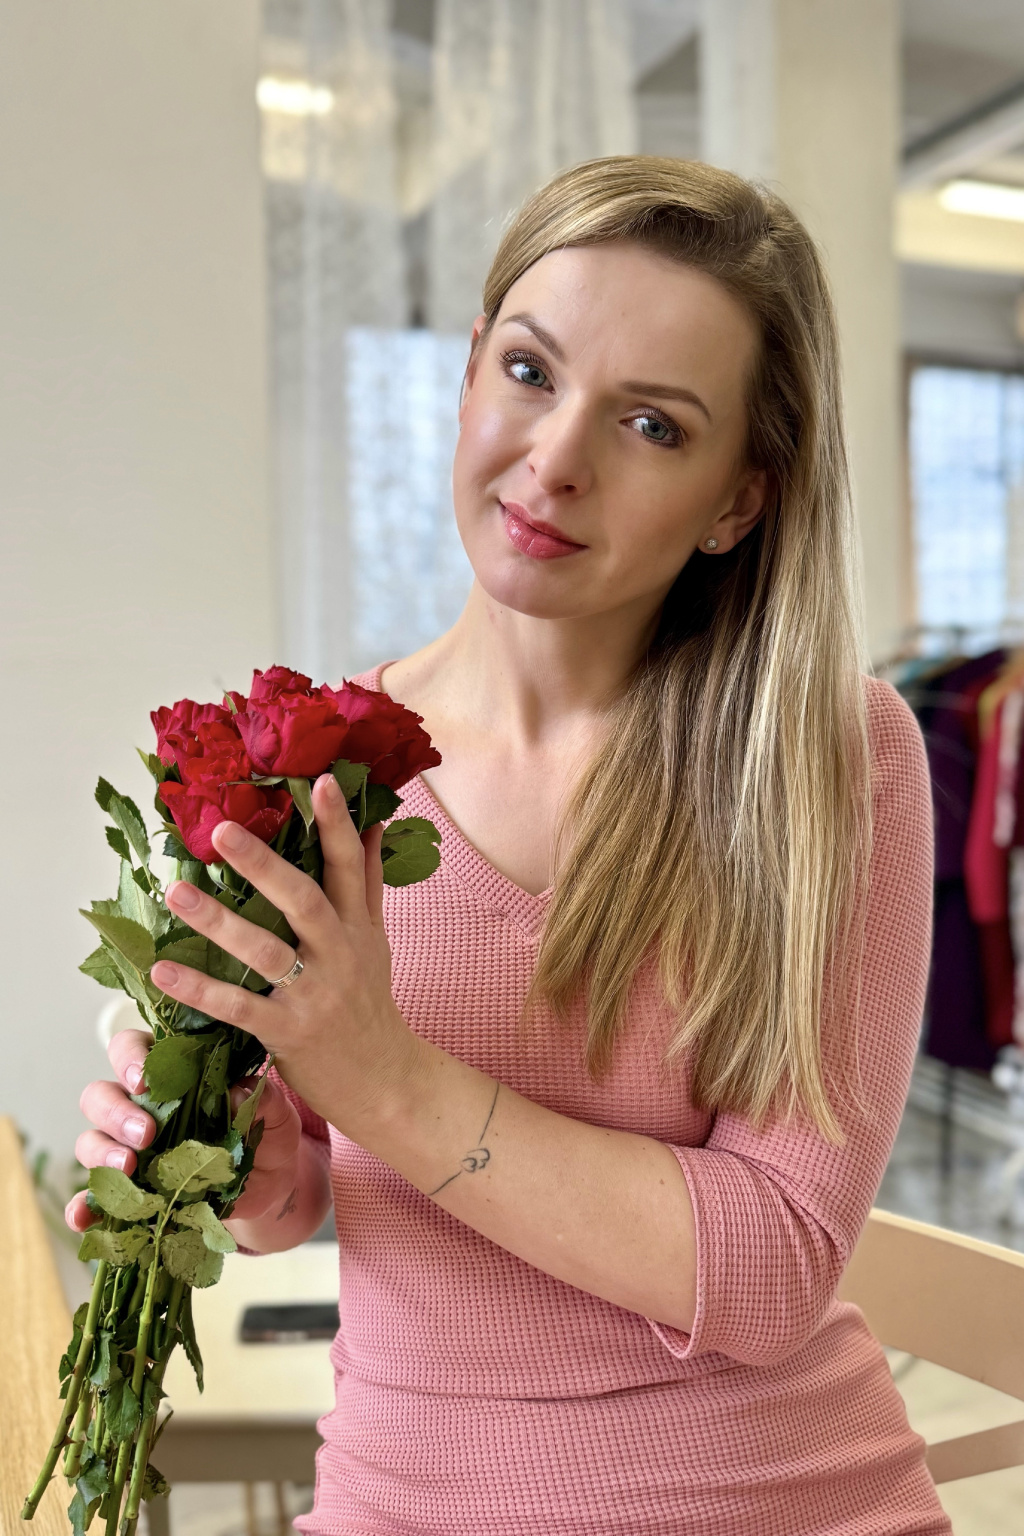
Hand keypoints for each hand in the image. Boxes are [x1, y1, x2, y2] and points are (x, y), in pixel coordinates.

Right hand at [65, 1028, 303, 1230]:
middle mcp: (139, 1107)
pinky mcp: (127, 1190)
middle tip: (146, 1132)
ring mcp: (127, 1149)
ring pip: (90, 1139)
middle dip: (116, 1112)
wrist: (267, 1189)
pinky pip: (91, 1197)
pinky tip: (85, 1217)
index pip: (132, 1049)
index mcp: (171, 1075)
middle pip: (99, 1095)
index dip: (130, 1058)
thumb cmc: (264, 1137)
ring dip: (102, 1152)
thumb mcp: (276, 1117)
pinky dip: (82, 1206)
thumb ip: (266, 1100)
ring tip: (131, 1167)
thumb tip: (239, 1090)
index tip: (145, 1080)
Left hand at [148, 773, 421, 1137]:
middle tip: (224, 829)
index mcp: (356, 927)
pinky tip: (164, 972)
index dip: (336, 824)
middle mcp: (338, 954)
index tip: (319, 782)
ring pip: (265, 952)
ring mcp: (312, 995)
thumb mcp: (375, 940)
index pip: (348, 866)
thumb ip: (368, 882)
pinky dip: (201, 990)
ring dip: (218, 922)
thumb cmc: (370, 1004)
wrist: (384, 1080)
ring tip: (176, 893)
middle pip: (304, 901)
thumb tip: (375, 821)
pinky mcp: (287, 1033)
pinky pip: (239, 1009)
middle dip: (264, 864)